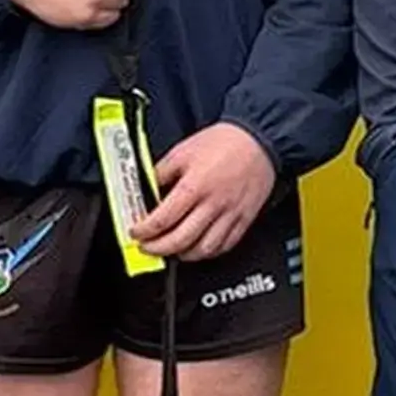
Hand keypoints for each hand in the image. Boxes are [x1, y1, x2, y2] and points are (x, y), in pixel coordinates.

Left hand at [138, 119, 276, 260]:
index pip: (162, 219)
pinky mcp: (243, 220)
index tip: (136, 232)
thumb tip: (145, 189)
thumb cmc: (225, 142)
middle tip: (147, 247)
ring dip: (181, 255)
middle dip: (157, 249)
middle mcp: (213, 204)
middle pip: (180, 240)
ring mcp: (230, 215)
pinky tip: (196, 248)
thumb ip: (161, 172)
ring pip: (203, 250)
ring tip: (170, 249)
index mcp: (194, 186)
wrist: (259, 140)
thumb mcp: (183, 151)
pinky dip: (207, 253)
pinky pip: (224, 246)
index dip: (144, 230)